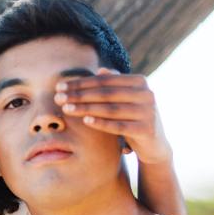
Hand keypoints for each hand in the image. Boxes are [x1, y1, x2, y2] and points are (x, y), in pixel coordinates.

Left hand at [54, 69, 172, 165]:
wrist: (154, 144)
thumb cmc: (134, 117)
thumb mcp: (126, 99)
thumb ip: (115, 84)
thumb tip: (100, 70)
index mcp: (140, 81)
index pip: (104, 80)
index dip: (81, 83)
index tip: (60, 86)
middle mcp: (147, 94)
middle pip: (106, 93)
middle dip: (79, 95)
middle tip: (58, 98)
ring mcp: (148, 112)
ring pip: (111, 109)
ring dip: (86, 108)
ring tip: (66, 109)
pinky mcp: (146, 129)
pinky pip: (119, 126)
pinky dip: (101, 123)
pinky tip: (85, 121)